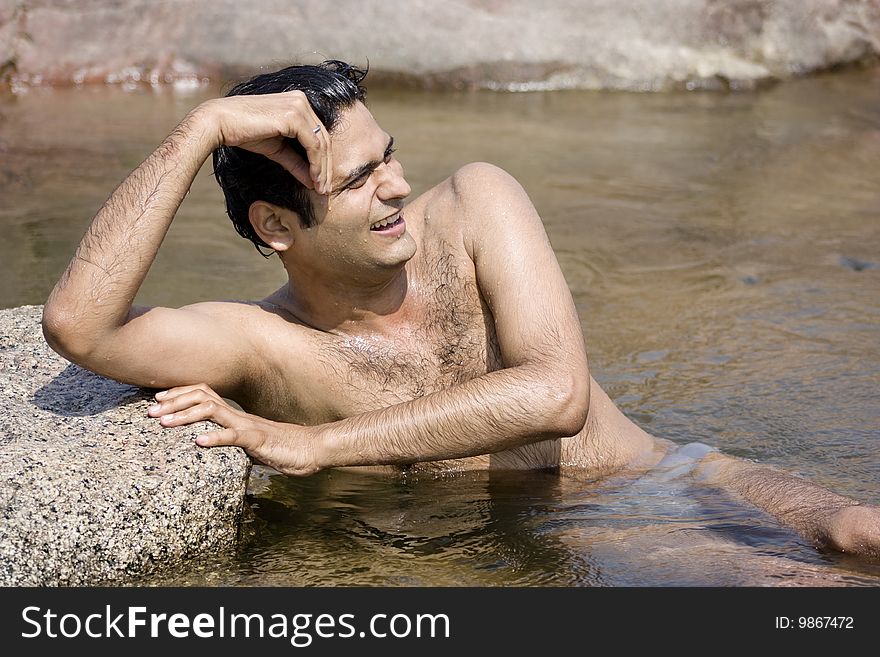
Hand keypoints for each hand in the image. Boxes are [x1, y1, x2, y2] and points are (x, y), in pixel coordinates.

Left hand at [148, 383, 321, 475]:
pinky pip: (235, 436)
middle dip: (173, 401)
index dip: (179, 394)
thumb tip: (216, 449)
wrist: (313, 450)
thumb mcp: (251, 446)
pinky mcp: (259, 440)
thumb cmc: (285, 449)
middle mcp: (239, 416)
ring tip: (164, 423)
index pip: (204, 394)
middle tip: (150, 411)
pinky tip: (198, 442)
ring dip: (185, 415)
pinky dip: (215, 437)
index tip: (158, 401)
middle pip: (202, 395)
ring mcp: (249, 426)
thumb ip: (233, 444)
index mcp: (236, 416)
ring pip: (212, 410)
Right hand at [196, 90, 332, 193]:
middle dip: (326, 167)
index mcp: (299, 103)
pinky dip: (316, 164)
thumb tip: (314, 181)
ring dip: (323, 169)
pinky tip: (314, 180)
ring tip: (322, 190)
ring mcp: (299, 106)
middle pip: (324, 139)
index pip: (318, 135)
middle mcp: (302, 101)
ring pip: (321, 143)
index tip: (323, 183)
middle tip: (326, 191)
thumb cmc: (244, 133)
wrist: (219, 122)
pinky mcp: (294, 115)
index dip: (324, 160)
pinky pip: (313, 144)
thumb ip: (296, 162)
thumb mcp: (277, 150)